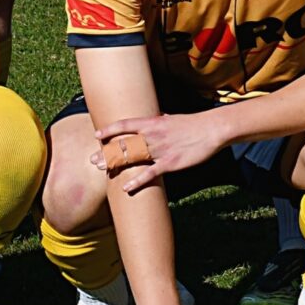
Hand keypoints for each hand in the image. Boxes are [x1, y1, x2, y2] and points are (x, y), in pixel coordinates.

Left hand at [94, 110, 231, 191]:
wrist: (211, 130)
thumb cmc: (192, 124)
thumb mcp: (172, 119)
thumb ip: (161, 120)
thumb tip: (156, 117)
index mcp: (153, 123)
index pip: (126, 125)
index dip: (110, 130)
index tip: (97, 135)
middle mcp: (153, 136)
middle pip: (124, 144)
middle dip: (107, 152)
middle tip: (93, 159)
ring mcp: (160, 150)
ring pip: (133, 158)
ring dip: (116, 164)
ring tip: (103, 169)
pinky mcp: (170, 163)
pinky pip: (149, 173)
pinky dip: (137, 181)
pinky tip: (126, 187)